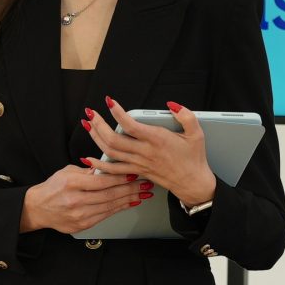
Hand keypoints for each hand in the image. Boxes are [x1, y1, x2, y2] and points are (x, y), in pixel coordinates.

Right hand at [20, 157, 149, 233]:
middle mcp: (76, 200)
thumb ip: (88, 170)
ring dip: (129, 199)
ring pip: (110, 206)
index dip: (120, 178)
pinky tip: (130, 203)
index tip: (134, 173)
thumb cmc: (53, 187)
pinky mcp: (82, 225)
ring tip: (143, 193)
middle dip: (130, 189)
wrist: (38, 208)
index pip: (102, 181)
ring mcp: (79, 215)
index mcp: (71, 183)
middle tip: (146, 184)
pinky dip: (119, 208)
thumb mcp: (68, 172)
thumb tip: (109, 166)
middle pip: (109, 195)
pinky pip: (105, 215)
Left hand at [84, 99, 213, 206]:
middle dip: (98, 124)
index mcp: (157, 140)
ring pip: (110, 152)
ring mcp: (138, 163)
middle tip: (90, 113)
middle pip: (114, 139)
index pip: (131, 125)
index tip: (109, 102)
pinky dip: (99, 164)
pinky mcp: (136, 171)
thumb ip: (186, 116)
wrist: (192, 182)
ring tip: (88, 125)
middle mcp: (145, 152)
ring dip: (96, 138)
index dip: (117, 113)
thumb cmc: (193, 158)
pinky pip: (113, 169)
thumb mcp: (196, 133)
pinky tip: (89, 158)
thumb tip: (172, 104)